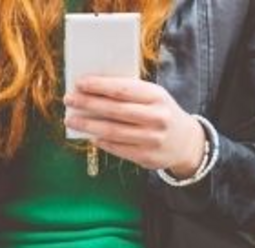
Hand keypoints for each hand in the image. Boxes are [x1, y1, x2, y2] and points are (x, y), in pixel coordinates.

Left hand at [64, 76, 204, 175]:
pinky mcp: (146, 157)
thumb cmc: (161, 113)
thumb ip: (130, 93)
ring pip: (113, 131)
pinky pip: (117, 148)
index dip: (99, 86)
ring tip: (71, 119)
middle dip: (88, 104)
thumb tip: (93, 91)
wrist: (186, 142)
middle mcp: (156, 117)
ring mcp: (152, 139)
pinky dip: (101, 141)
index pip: (123, 89)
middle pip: (114, 110)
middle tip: (69, 100)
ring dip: (88, 125)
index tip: (80, 83)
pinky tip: (90, 136)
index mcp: (157, 96)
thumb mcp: (154, 97)